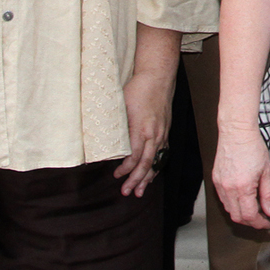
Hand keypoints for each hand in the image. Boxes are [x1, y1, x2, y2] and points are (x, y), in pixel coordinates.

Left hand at [113, 60, 174, 196]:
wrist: (158, 77)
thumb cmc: (138, 89)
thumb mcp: (121, 105)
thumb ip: (116, 125)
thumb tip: (104, 140)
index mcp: (143, 128)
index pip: (135, 156)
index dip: (126, 168)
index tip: (116, 174)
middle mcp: (155, 133)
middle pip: (147, 163)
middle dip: (136, 180)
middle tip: (126, 192)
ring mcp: (162, 133)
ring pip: (156, 161)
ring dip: (147, 178)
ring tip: (139, 192)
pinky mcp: (165, 131)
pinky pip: (162, 154)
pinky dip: (156, 167)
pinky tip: (151, 175)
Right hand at [212, 125, 269, 229]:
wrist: (236, 132)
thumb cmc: (253, 147)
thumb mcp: (267, 171)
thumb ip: (268, 194)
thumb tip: (269, 211)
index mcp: (243, 187)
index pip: (250, 216)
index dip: (259, 223)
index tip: (266, 223)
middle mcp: (229, 189)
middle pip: (237, 217)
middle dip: (250, 221)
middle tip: (261, 218)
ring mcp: (220, 185)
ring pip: (229, 210)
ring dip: (241, 213)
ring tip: (253, 209)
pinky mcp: (215, 180)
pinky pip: (223, 199)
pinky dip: (233, 204)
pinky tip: (242, 198)